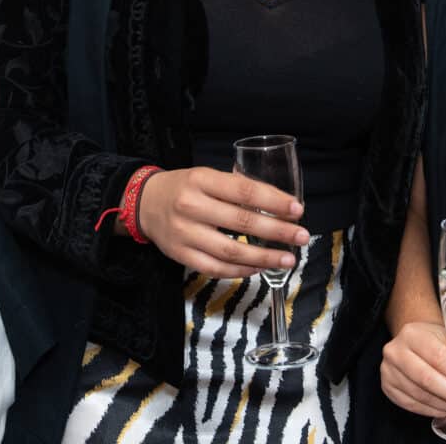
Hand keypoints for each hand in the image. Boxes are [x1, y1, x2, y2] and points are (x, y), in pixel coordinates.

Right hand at [137, 167, 308, 278]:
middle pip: (242, 221)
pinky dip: (241, 269)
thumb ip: (236, 186)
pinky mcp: (180, 255)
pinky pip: (216, 268)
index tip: (297, 209)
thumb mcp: (206, 176)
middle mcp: (192, 206)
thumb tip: (277, 202)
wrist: (143, 203)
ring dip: (264, 257)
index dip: (274, 201)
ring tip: (287, 258)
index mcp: (202, 180)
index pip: (244, 191)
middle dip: (277, 231)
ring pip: (231, 250)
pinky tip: (259, 268)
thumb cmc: (183, 187)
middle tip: (302, 236)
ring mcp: (185, 233)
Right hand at [381, 321, 445, 417]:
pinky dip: (434, 410)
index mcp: (413, 334)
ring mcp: (389, 370)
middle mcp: (396, 351)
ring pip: (420, 395)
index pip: (439, 357)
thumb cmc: (435, 340)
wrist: (414, 340)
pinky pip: (413, 405)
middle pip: (428, 378)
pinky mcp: (388, 387)